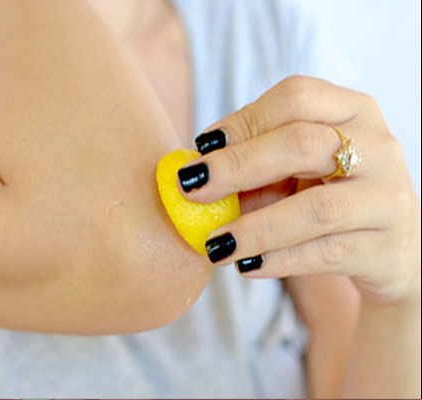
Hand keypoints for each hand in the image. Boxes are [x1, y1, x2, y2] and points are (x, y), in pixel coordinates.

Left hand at [177, 75, 420, 305]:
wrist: (390, 250)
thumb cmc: (328, 198)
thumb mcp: (295, 171)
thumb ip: (252, 164)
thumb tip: (190, 171)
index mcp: (352, 111)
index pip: (295, 98)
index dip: (243, 121)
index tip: (200, 147)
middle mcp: (378, 146)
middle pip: (301, 144)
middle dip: (237, 166)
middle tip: (192, 189)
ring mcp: (388, 198)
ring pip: (315, 210)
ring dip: (255, 228)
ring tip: (214, 244)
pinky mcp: (387, 248)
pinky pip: (325, 254)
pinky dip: (278, 261)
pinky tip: (245, 265)